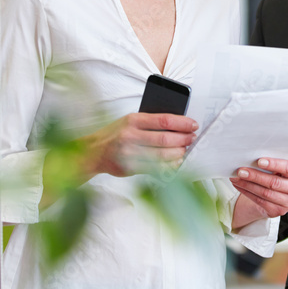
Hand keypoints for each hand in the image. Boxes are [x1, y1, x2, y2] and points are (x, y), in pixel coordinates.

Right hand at [83, 112, 197, 177]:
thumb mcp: (130, 121)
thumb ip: (150, 122)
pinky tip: (176, 163)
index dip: (182, 123)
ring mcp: (130, 153)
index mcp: (133, 120)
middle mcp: (131, 135)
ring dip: (178, 154)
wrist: (94, 151)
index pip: (164, 120)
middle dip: (183, 139)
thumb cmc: (116, 134)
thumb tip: (178, 125)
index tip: (193, 125)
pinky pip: (155, 169)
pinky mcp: (130, 168)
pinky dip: (169, 167)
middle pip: (165, 138)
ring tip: (184, 150)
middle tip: (192, 138)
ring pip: (162, 155)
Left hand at [230, 158, 287, 229]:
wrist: (277, 193)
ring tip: (236, 178)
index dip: (274, 164)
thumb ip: (272, 163)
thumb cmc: (278, 175)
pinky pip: (260, 201)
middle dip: (255, 176)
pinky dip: (247, 192)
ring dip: (248, 185)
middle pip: (274, 183)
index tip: (259, 161)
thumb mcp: (280, 168)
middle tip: (241, 171)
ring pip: (265, 193)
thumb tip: (251, 157)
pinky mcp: (278, 211)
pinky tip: (239, 186)